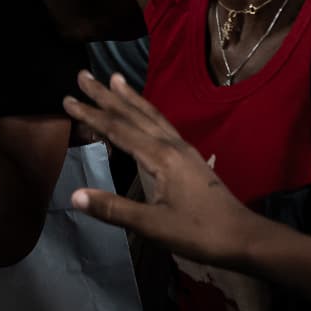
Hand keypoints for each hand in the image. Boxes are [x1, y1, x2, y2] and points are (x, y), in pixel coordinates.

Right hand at [65, 71, 261, 268]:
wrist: (243, 236)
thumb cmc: (199, 232)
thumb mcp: (153, 225)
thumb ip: (113, 209)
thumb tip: (74, 195)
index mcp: (160, 157)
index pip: (118, 130)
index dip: (91, 115)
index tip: (67, 99)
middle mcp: (171, 145)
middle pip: (133, 114)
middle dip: (106, 95)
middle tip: (83, 74)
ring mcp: (183, 148)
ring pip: (150, 115)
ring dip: (129, 97)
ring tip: (114, 78)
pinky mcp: (190, 157)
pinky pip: (161, 124)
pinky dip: (146, 111)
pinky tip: (145, 113)